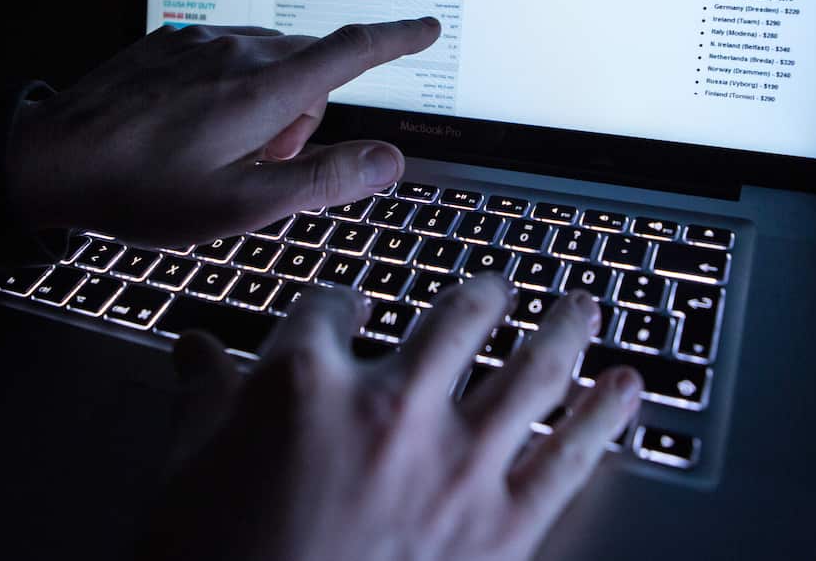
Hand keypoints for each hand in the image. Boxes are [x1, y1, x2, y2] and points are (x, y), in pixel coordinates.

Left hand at [7, 18, 439, 245]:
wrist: (48, 159)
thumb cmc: (145, 190)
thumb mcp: (242, 205)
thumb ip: (324, 180)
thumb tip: (391, 160)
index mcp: (266, 88)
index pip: (352, 50)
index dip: (397, 38)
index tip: (426, 26)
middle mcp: (240, 49)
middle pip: (309, 70)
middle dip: (301, 116)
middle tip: (255, 168)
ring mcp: (201, 40)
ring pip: (267, 63)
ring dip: (262, 104)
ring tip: (213, 155)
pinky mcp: (170, 41)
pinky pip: (225, 56)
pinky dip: (227, 89)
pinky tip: (185, 129)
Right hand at [142, 276, 642, 560]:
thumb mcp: (189, 470)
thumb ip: (204, 398)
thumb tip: (193, 351)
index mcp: (307, 383)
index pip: (332, 306)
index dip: (338, 302)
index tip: (345, 307)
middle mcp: (392, 407)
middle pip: (457, 316)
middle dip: (483, 293)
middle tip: (496, 285)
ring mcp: (454, 467)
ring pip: (533, 367)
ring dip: (566, 327)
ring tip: (584, 304)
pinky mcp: (500, 530)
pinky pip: (570, 458)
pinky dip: (607, 416)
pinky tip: (626, 387)